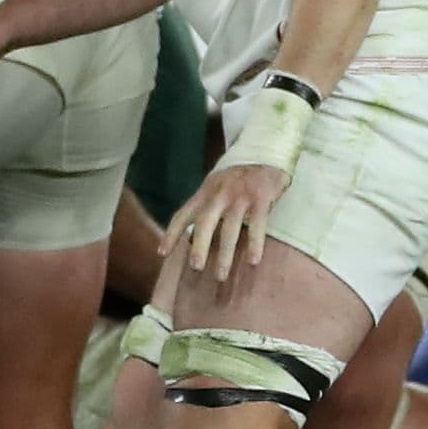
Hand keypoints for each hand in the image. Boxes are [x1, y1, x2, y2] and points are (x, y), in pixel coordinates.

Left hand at [166, 160, 290, 280]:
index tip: (162, 253)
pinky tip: (254, 260)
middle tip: (195, 268)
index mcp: (204, 193)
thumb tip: (190, 236)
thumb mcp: (215, 186)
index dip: (171, 234)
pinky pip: (257, 225)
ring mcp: (240, 196)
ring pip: (230, 228)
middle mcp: (219, 194)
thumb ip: (204, 206)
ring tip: (221, 275)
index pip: (183, 214)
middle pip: (205, 223)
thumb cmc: (238, 177)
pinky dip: (255, 244)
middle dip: (199, 247)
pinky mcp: (260, 198)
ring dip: (225, 254)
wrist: (266, 153)